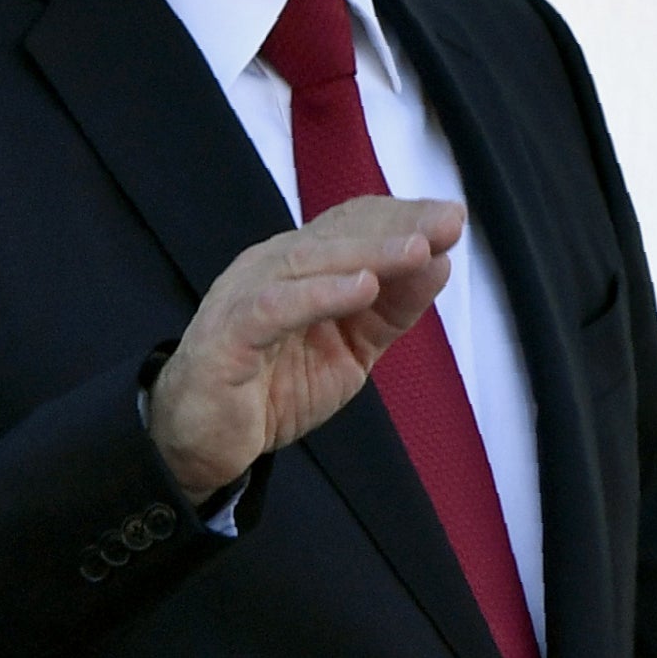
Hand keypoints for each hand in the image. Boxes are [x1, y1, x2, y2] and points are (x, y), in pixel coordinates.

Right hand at [147, 195, 462, 497]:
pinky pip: (275, 307)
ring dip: (369, 253)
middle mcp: (273, 267)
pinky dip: (319, 295)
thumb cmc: (275, 385)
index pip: (355, 224)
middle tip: (448, 222)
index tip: (453, 218)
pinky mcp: (228, 334)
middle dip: (398, 227)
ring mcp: (246, 294)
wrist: (203, 439)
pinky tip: (361, 288)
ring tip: (418, 250)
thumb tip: (441, 263)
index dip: (402, 217)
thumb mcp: (353, 348)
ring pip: (310, 262)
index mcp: (302, 266)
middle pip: (339, 234)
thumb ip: (392, 308)